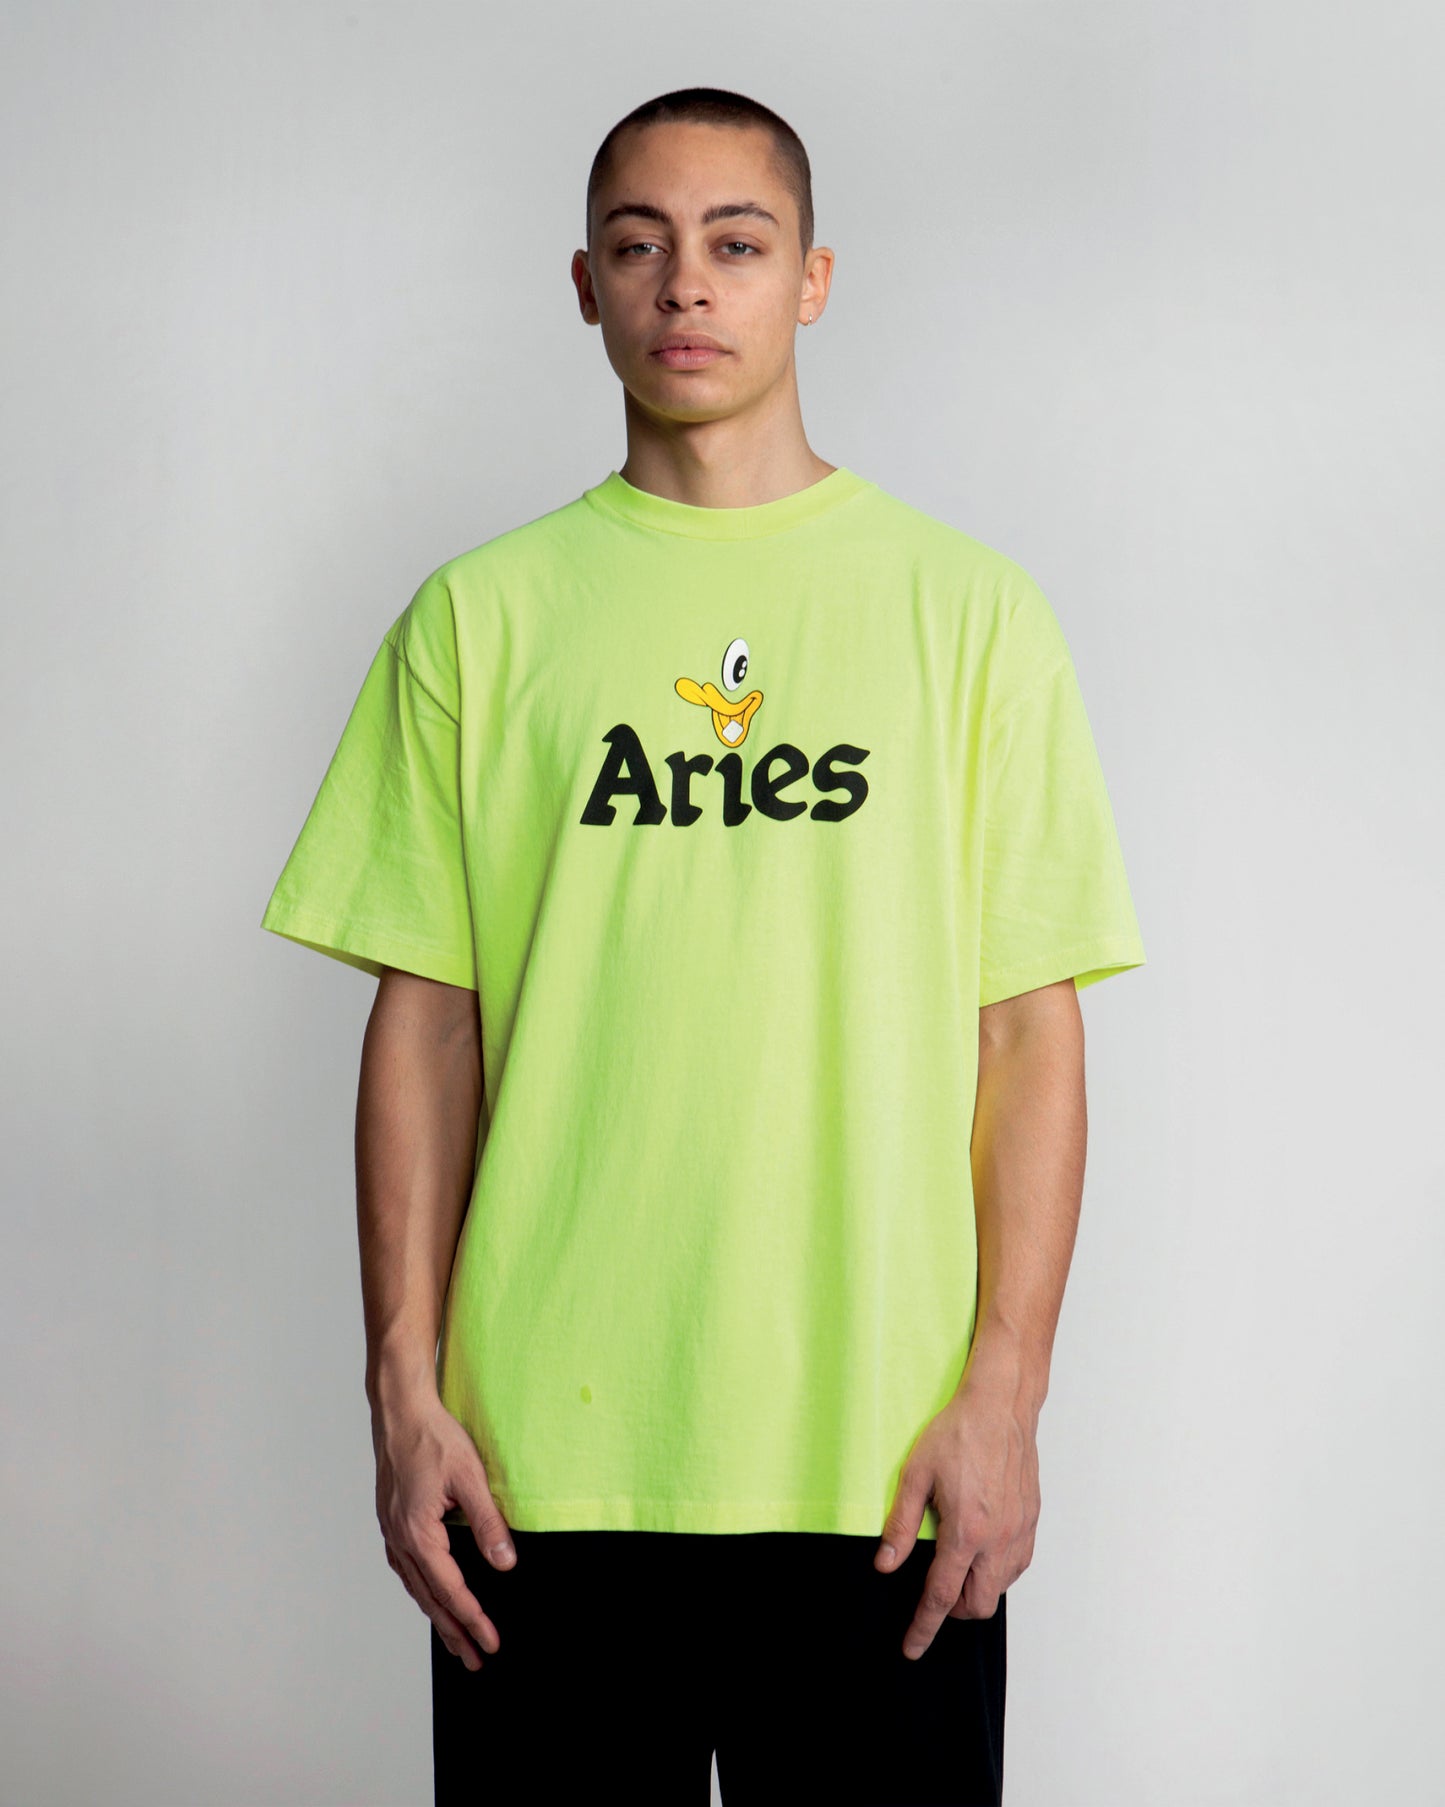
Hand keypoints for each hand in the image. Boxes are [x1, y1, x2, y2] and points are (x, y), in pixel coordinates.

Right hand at [371, 1393, 517, 1670]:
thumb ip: (488, 1523)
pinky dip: (421, 1589)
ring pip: (415, 1587)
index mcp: (418, 1533)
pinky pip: (406, 1568)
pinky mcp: (390, 1520)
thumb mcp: (471, 1478)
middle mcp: (399, 1538)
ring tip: (456, 1639)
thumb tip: (505, 1563)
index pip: (451, 1590)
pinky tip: (431, 1594)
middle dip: (454, 1631)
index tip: (490, 1643)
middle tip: (474, 1660)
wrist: (400, 1410)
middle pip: (429, 1599)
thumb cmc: (434, 1437)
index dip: (473, 1620)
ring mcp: (391, 1530)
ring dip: (437, 1615)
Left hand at [874, 1365, 1040, 1659]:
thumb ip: (900, 1525)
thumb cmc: (958, 1434)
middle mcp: (998, 1540)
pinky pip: (1017, 1567)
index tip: (912, 1648)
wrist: (1000, 1407)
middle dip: (953, 1612)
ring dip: (977, 1591)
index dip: (924, 1627)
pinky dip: (997, 1572)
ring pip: (1000, 1589)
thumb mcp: (915, 1474)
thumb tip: (885, 1565)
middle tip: (933, 1596)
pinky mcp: (1031, 1523)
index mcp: (966, 1532)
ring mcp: (1019, 1533)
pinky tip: (981, 1551)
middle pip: (978, 1605)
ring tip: (956, 1567)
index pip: (942, 1596)